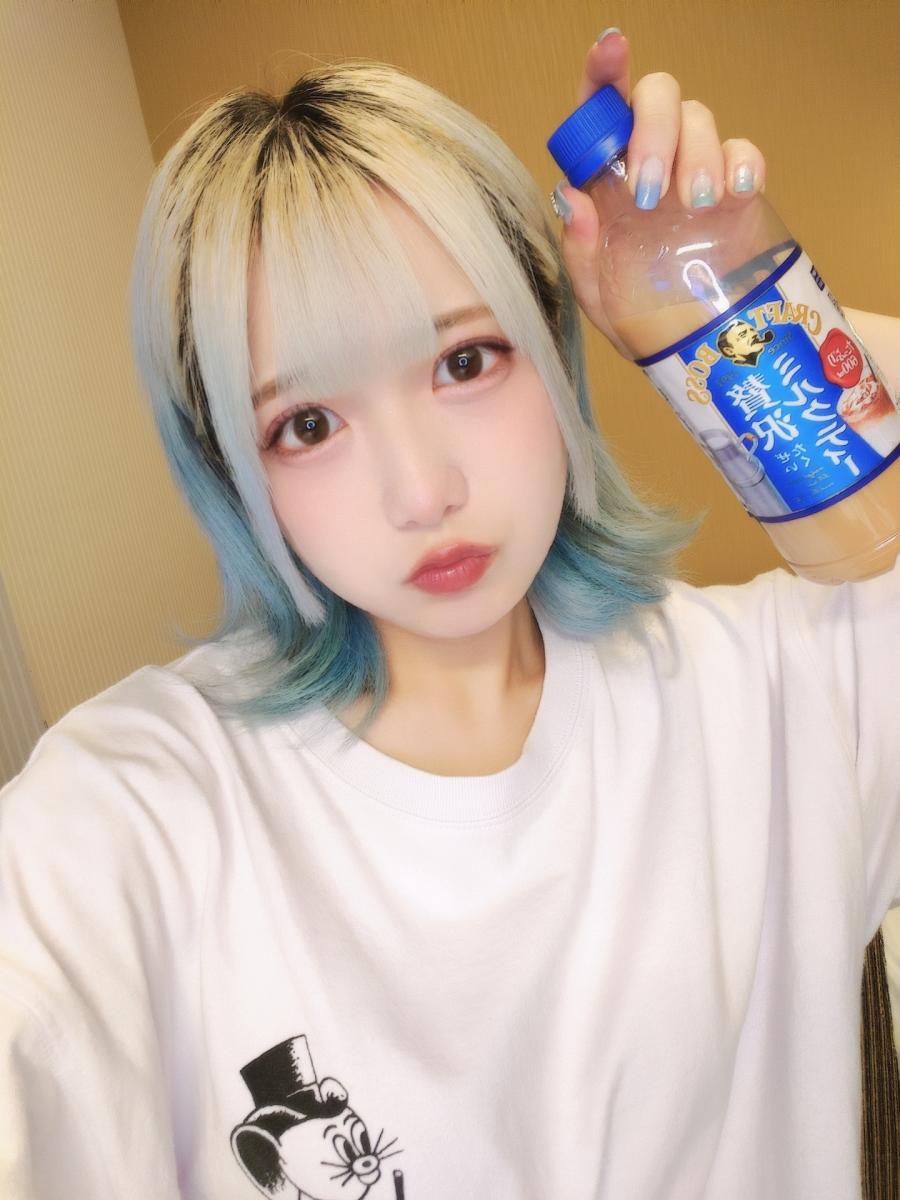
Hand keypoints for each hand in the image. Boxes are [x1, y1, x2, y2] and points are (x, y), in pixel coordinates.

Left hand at [552, 30, 767, 349]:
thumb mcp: (597, 295)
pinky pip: (743, 150)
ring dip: (694, 154)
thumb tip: (573, 198)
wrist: (696, 347)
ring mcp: (695, 170)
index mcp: (606, 177)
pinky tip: (736, 194)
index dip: (604, 71)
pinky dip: (742, 161)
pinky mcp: (736, 188)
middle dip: (653, 130)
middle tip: (648, 191)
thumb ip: (580, 252)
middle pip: (656, 97)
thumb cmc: (636, 316)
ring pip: (699, 117)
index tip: (612, 50)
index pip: (600, 108)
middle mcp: (650, 160)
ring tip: (692, 205)